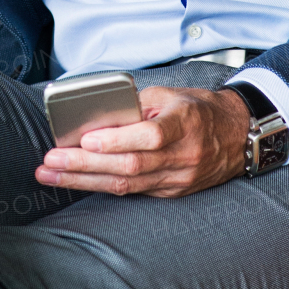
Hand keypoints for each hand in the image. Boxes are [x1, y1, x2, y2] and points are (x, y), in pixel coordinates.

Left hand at [35, 86, 249, 198]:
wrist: (237, 136)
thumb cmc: (199, 110)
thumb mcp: (170, 96)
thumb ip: (135, 106)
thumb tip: (96, 118)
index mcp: (184, 124)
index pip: (149, 136)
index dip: (117, 140)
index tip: (86, 138)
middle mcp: (183, 156)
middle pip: (129, 166)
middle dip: (84, 165)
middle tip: (50, 161)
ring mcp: (178, 179)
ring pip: (126, 185)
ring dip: (84, 180)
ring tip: (50, 175)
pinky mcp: (171, 192)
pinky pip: (132, 192)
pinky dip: (101, 186)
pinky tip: (75, 181)